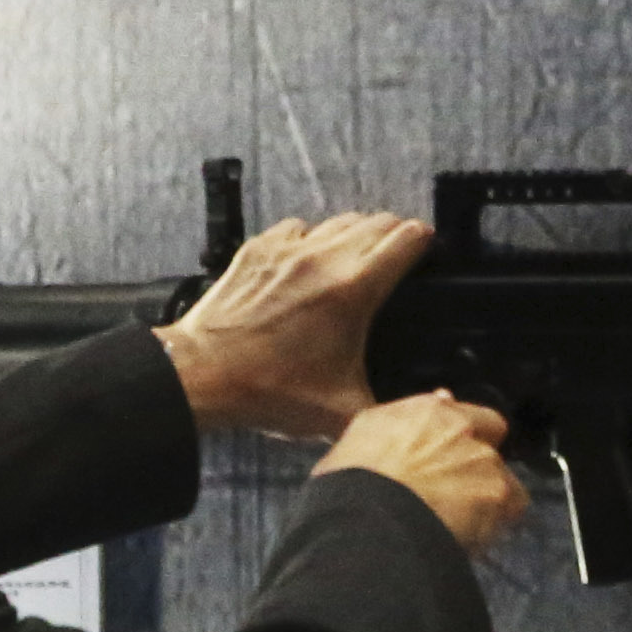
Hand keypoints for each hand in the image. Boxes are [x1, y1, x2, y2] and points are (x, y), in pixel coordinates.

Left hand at [157, 211, 433, 439]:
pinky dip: (312, 237)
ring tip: (360, 254)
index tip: (430, 247)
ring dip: (357, 232)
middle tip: (400, 252)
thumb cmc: (266, 390)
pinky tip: (310, 258)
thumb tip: (427, 410)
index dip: (425, 240)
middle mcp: (324, 259)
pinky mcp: (258, 250)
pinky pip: (298, 227)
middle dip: (395, 233)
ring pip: (339, 220)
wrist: (202, 373)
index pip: (406, 239)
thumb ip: (392, 409)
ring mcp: (287, 249)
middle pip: (377, 221)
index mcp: (353, 291)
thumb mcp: (343, 411)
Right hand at [323, 392, 529, 555]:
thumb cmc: (349, 485)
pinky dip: (500, 518)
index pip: (451, 409)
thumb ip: (393, 424)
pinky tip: (479, 534)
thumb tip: (439, 400)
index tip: (443, 453)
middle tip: (456, 488)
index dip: (454, 431)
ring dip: (486, 491)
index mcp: (420, 412)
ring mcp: (483, 457)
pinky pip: (514, 503)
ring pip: (500, 471)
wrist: (369, 519)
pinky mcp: (500, 491)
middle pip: (486, 434)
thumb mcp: (357, 442)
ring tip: (462, 522)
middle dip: (477, 456)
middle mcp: (459, 426)